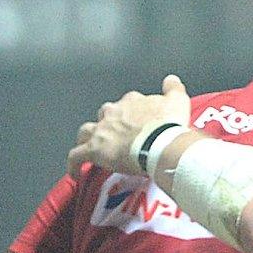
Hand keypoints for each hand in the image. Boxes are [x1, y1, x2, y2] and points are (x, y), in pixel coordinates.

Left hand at [67, 75, 190, 175]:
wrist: (160, 142)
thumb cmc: (169, 126)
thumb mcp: (178, 101)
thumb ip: (173, 88)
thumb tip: (171, 80)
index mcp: (132, 101)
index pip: (128, 103)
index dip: (132, 113)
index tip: (138, 123)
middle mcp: (114, 112)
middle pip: (105, 114)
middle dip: (109, 123)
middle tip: (119, 136)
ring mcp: (102, 130)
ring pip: (86, 131)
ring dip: (88, 138)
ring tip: (92, 148)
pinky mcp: (94, 149)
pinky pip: (77, 156)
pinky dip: (74, 163)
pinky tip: (75, 171)